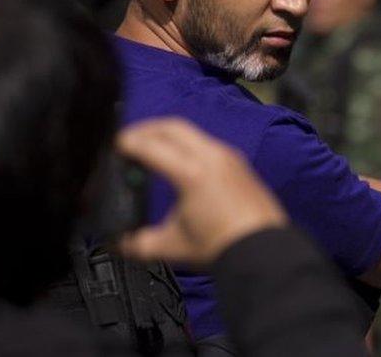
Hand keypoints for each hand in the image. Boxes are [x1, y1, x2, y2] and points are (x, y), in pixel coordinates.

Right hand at [117, 118, 286, 268]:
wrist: (265, 252)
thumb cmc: (220, 248)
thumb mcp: (171, 247)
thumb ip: (138, 243)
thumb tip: (117, 242)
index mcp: (192, 173)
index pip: (152, 146)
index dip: (129, 143)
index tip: (115, 145)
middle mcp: (212, 157)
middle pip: (173, 128)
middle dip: (147, 129)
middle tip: (129, 139)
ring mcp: (229, 158)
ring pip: (193, 133)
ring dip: (169, 135)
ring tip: (153, 147)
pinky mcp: (239, 164)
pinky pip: (208, 143)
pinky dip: (188, 145)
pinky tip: (181, 161)